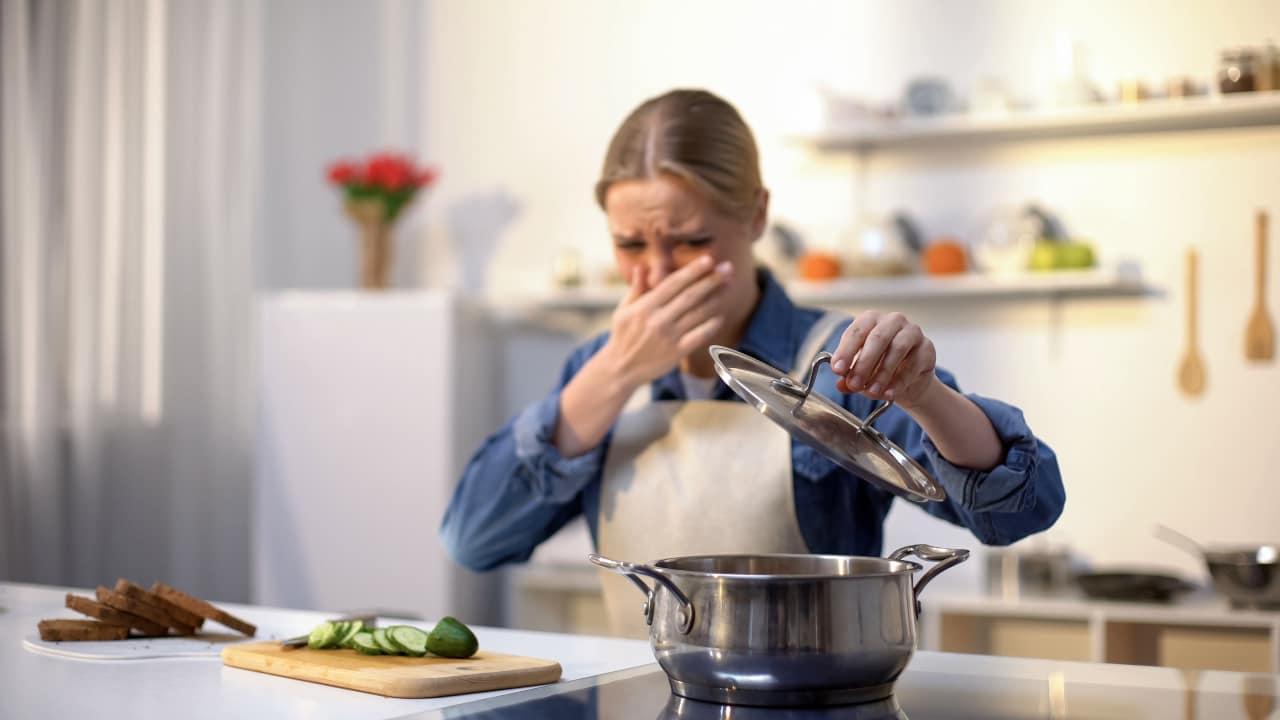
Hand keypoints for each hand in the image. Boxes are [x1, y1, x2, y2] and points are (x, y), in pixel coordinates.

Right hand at [599, 256, 730, 389]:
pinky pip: (699, 336)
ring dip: (715, 299)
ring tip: (728, 286)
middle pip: (691, 296)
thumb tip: (642, 266)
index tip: (708, 259)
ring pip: (698, 314)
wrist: (620, 369)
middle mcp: (658, 320)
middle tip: (728, 267)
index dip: (692, 271)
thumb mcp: (623, 310)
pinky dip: (711, 325)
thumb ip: (636, 288)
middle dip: (711, 280)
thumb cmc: (623, 335)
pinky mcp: (677, 353)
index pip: (673, 284)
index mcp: (645, 306)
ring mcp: (669, 337)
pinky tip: (720, 316)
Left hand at [830, 310, 937, 408]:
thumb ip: (849, 376)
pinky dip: (900, 381)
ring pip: (897, 348)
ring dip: (883, 373)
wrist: (907, 380)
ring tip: (872, 391)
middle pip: (877, 338)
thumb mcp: (860, 372)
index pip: (856, 331)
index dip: (845, 351)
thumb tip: (841, 385)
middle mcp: (892, 321)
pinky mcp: (927, 348)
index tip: (838, 370)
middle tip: (854, 384)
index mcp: (871, 319)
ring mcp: (912, 332)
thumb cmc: (878, 367)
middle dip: (864, 364)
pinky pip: (914, 364)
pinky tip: (889, 393)